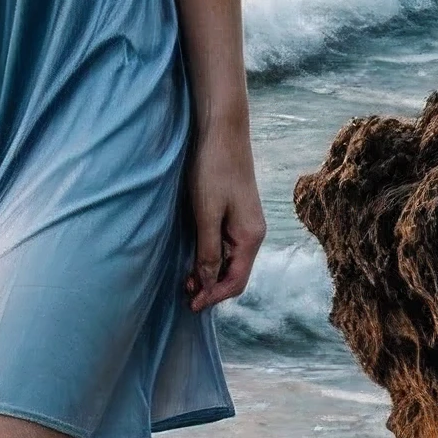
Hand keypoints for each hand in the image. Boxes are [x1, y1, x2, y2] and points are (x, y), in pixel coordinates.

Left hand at [185, 117, 264, 312]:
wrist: (221, 132)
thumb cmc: (213, 169)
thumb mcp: (207, 214)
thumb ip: (209, 250)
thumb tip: (208, 283)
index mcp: (251, 237)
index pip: (236, 281)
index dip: (214, 297)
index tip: (192, 305)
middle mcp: (253, 233)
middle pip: (235, 274)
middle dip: (212, 289)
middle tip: (184, 296)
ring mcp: (245, 224)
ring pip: (229, 260)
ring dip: (209, 274)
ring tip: (185, 281)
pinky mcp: (234, 214)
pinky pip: (225, 245)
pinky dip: (210, 257)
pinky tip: (193, 258)